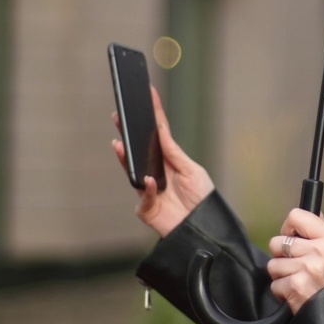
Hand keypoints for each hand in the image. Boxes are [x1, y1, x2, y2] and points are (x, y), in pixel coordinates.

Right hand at [112, 86, 214, 236]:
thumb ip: (174, 153)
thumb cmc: (202, 199)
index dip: (153, 115)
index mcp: (170, 160)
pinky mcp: (145, 208)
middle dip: (128, 133)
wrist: (204, 230)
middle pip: (138, 149)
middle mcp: (156, 172)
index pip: (159, 134)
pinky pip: (142, 195)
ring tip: (119, 143)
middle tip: (119, 115)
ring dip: (125, 156)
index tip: (148, 94)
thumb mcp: (192, 170)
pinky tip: (151, 182)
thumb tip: (161, 132)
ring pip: (131, 170)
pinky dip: (147, 188)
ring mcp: (148, 190)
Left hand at [265, 209, 323, 313]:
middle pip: (277, 242)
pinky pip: (274, 284)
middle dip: (282, 255)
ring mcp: (307, 268)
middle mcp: (320, 251)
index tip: (294, 239)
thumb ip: (320, 231)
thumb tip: (312, 212)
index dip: (289, 228)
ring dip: (281, 274)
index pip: (296, 216)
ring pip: (272, 264)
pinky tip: (295, 291)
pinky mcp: (296, 286)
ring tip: (296, 278)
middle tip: (296, 264)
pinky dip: (282, 290)